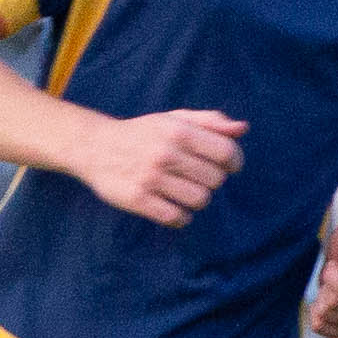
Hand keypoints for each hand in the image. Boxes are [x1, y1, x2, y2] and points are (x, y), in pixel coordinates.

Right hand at [75, 108, 246, 226]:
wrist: (95, 146)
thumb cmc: (143, 133)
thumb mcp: (174, 119)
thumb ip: (210, 122)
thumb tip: (242, 129)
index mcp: (178, 131)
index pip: (226, 153)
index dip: (234, 162)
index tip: (228, 166)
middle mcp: (166, 154)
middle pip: (216, 180)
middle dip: (211, 180)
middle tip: (196, 175)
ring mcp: (151, 178)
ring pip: (199, 200)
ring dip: (196, 198)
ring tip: (183, 190)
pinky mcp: (138, 200)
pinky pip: (176, 218)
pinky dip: (180, 216)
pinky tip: (172, 205)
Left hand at [307, 207, 337, 337]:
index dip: (332, 276)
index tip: (333, 264)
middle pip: (336, 305)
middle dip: (326, 286)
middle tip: (334, 273)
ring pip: (327, 317)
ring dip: (321, 298)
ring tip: (332, 285)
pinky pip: (325, 330)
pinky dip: (317, 315)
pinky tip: (323, 301)